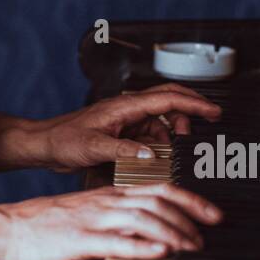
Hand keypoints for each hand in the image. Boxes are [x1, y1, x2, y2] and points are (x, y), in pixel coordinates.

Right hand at [0, 183, 223, 259]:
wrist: (7, 230)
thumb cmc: (44, 227)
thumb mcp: (86, 216)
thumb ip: (114, 221)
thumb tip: (143, 232)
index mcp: (107, 195)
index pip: (157, 189)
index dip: (189, 199)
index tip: (212, 213)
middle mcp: (104, 203)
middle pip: (156, 199)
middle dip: (189, 214)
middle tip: (210, 231)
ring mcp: (93, 220)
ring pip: (142, 218)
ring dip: (172, 232)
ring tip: (192, 245)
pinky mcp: (80, 240)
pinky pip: (115, 242)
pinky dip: (141, 246)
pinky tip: (160, 252)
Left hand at [38, 82, 221, 171]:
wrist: (45, 146)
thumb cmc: (63, 140)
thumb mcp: (93, 146)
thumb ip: (124, 151)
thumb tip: (152, 155)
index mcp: (123, 106)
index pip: (167, 99)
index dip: (194, 104)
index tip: (214, 111)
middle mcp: (127, 110)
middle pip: (169, 102)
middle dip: (191, 110)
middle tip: (211, 120)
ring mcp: (125, 121)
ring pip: (160, 123)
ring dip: (171, 137)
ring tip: (171, 154)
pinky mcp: (122, 134)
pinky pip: (149, 137)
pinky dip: (157, 147)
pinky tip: (154, 160)